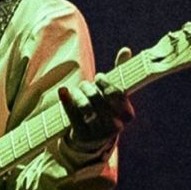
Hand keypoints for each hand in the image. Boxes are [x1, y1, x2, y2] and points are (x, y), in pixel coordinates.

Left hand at [58, 47, 134, 165]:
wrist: (91, 140)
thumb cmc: (105, 109)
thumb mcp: (114, 95)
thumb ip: (120, 72)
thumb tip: (126, 49)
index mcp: (127, 115)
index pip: (116, 94)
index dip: (105, 83)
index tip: (98, 77)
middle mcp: (116, 126)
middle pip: (99, 98)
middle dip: (89, 87)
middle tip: (85, 84)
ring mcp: (99, 133)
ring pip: (85, 106)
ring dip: (78, 93)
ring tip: (76, 90)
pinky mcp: (82, 136)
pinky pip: (72, 114)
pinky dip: (66, 100)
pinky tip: (63, 90)